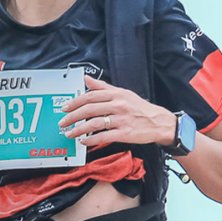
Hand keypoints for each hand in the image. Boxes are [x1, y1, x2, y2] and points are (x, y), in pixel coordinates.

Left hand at [58, 74, 176, 147]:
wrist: (158, 122)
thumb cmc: (140, 108)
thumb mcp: (123, 93)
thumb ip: (103, 87)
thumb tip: (87, 78)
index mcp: (117, 94)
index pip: (91, 96)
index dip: (75, 102)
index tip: (64, 108)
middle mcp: (119, 105)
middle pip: (89, 109)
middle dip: (72, 116)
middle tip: (63, 122)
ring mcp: (122, 119)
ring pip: (95, 123)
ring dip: (79, 129)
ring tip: (70, 134)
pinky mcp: (125, 133)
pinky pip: (104, 136)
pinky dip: (91, 139)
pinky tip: (84, 141)